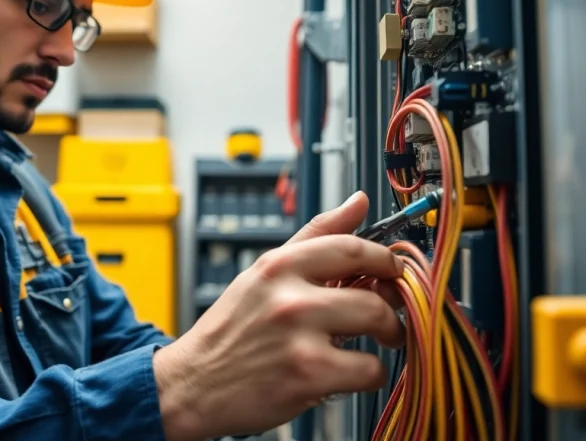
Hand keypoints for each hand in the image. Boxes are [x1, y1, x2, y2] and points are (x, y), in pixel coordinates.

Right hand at [153, 192, 405, 440]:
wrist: (193, 384)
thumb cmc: (232, 330)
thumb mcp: (265, 273)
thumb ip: (315, 236)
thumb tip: (358, 202)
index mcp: (279, 266)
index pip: (351, 246)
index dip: (384, 258)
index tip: (393, 271)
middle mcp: (288, 296)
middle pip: (373, 290)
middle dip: (391, 307)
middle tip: (388, 320)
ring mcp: (298, 336)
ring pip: (378, 325)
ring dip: (386, 340)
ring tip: (371, 347)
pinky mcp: (308, 375)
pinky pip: (369, 370)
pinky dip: (368, 375)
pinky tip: (348, 374)